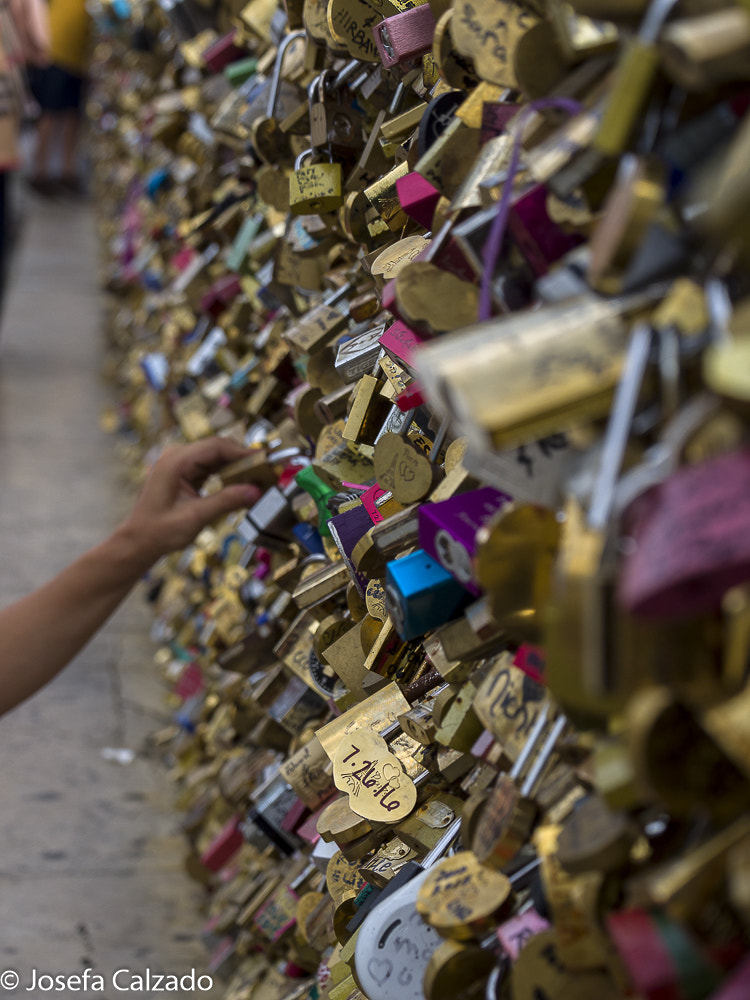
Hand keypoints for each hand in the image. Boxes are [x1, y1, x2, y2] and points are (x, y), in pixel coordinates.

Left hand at [118, 438, 260, 565]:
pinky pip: (209, 467)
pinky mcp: (183, 473)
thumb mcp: (196, 517)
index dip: (242, 452)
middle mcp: (177, 456)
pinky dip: (226, 473)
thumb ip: (226, 501)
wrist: (139, 541)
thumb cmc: (160, 531)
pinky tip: (240, 482)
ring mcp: (179, 463)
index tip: (265, 460)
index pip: (216, 447)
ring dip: (235, 465)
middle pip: (217, 448)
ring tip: (257, 476)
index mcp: (176, 461)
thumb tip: (256, 492)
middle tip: (266, 470)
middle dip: (242, 458)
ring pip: (215, 456)